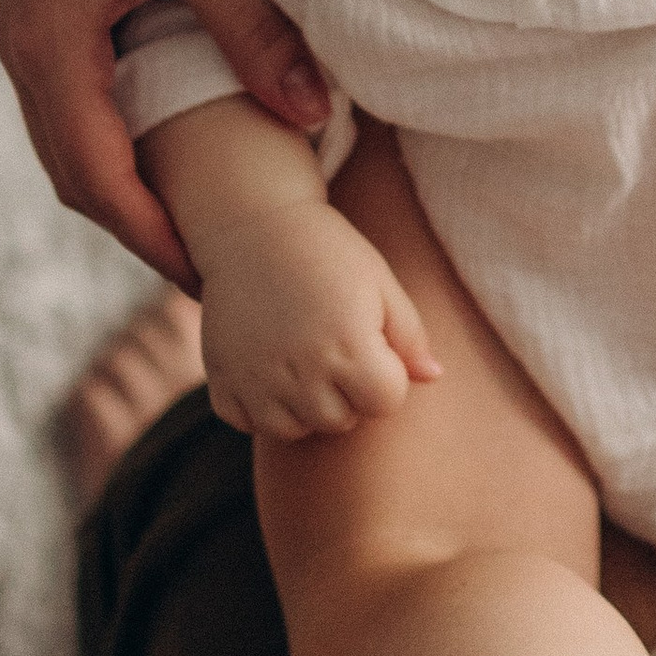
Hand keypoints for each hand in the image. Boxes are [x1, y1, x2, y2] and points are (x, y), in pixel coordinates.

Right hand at [0, 0, 331, 283]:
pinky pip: (75, 106)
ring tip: (198, 223)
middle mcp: (24, 54)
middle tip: (214, 273)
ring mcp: (28, 35)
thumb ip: (254, 31)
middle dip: (141, 230)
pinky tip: (175, 146)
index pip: (100, 183)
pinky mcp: (45, 13)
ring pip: (72, 145)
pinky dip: (120, 143)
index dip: (156, 240)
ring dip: (128, 189)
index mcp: (52, 51)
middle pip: (78, 178)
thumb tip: (313, 117)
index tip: (213, 282)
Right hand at [198, 200, 441, 437]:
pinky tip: (267, 367)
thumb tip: (433, 377)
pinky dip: (258, 406)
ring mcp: (256, 380)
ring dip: (303, 406)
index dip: (385, 378)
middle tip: (333, 348)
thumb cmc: (328, 252)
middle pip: (340, 422)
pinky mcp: (221, 381)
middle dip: (346, 395)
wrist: (253, 225)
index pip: (385, 404)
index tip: (371, 346)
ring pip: (293, 430)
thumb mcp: (381, 284)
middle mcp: (302, 371)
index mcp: (350, 347)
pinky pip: (247, 423)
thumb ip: (411, 337)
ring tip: (302, 360)